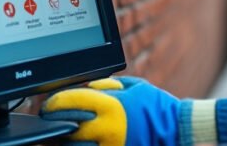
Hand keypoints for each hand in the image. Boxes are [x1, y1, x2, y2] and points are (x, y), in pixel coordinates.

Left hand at [41, 77, 184, 145]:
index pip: (71, 102)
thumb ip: (107, 87)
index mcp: (111, 106)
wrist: (176, 129)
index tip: (50, 105)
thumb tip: (85, 89)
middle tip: (51, 120)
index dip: (55, 103)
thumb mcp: (134, 87)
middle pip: (67, 128)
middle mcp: (107, 129)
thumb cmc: (156, 106)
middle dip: (56, 124)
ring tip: (63, 134)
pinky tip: (80, 142)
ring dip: (66, 141)